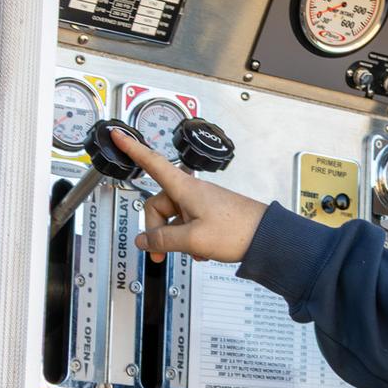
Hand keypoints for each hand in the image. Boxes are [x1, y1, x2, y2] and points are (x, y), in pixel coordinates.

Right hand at [113, 128, 267, 264]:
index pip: (152, 162)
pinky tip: (202, 252)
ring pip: (174, 218)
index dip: (132, 149)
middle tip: (160, 251)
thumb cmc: (238, 230)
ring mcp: (202, 203)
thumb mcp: (193, 239)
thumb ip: (163, 240)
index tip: (118, 135)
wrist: (269, 237)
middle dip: (157, 230)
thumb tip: (144, 241)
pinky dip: (190, 239)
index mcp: (184, 188)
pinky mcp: (211, 214)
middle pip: (158, 205)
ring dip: (176, 238)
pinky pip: (189, 224)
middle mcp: (192, 191)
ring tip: (192, 252)